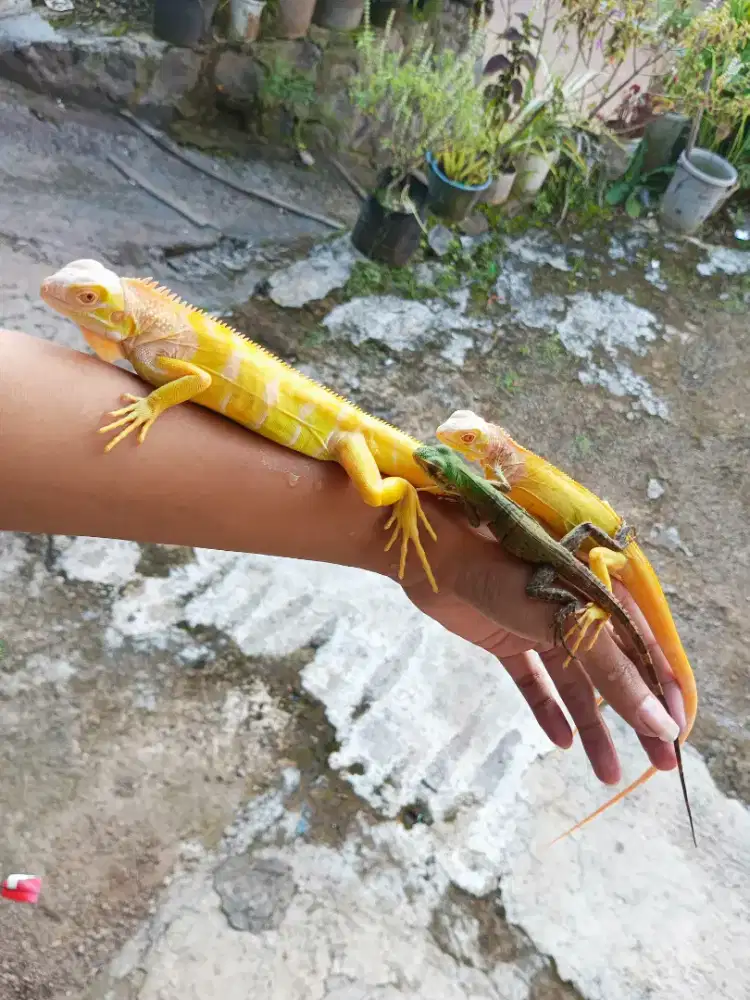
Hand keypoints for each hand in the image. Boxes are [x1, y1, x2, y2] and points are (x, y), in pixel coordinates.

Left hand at [401, 507, 683, 784]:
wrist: (438, 555)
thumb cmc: (512, 572)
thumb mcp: (572, 622)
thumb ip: (614, 673)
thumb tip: (660, 723)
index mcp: (602, 593)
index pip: (646, 648)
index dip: (664, 692)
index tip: (678, 735)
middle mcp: (576, 609)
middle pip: (614, 671)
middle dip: (637, 718)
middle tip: (660, 765)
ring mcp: (539, 624)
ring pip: (574, 683)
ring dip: (592, 726)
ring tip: (608, 773)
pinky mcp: (505, 638)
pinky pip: (533, 680)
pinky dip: (546, 707)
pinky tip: (560, 740)